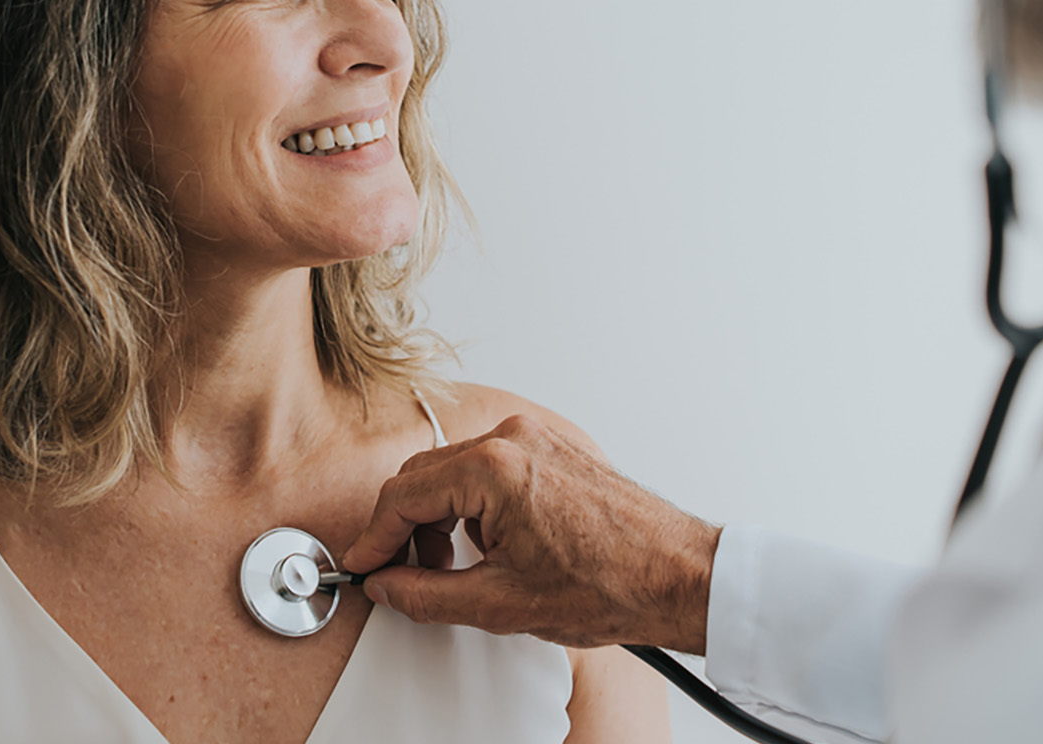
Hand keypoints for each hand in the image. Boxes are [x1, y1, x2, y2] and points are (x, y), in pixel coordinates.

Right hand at [340, 414, 721, 652]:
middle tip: (399, 574)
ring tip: (454, 568)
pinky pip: (491, 466)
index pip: (403, 496)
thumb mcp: (502, 604)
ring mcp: (538, 437)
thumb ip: (427, 595)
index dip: (374, 538)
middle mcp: (515, 438)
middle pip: (424, 476)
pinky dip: (475, 504)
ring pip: (455, 470)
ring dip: (441, 517)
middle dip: (405, 528)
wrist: (678, 577)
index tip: (364, 566)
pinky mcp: (555, 447)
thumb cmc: (612, 584)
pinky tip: (490, 547)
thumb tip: (388, 586)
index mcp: (495, 469)